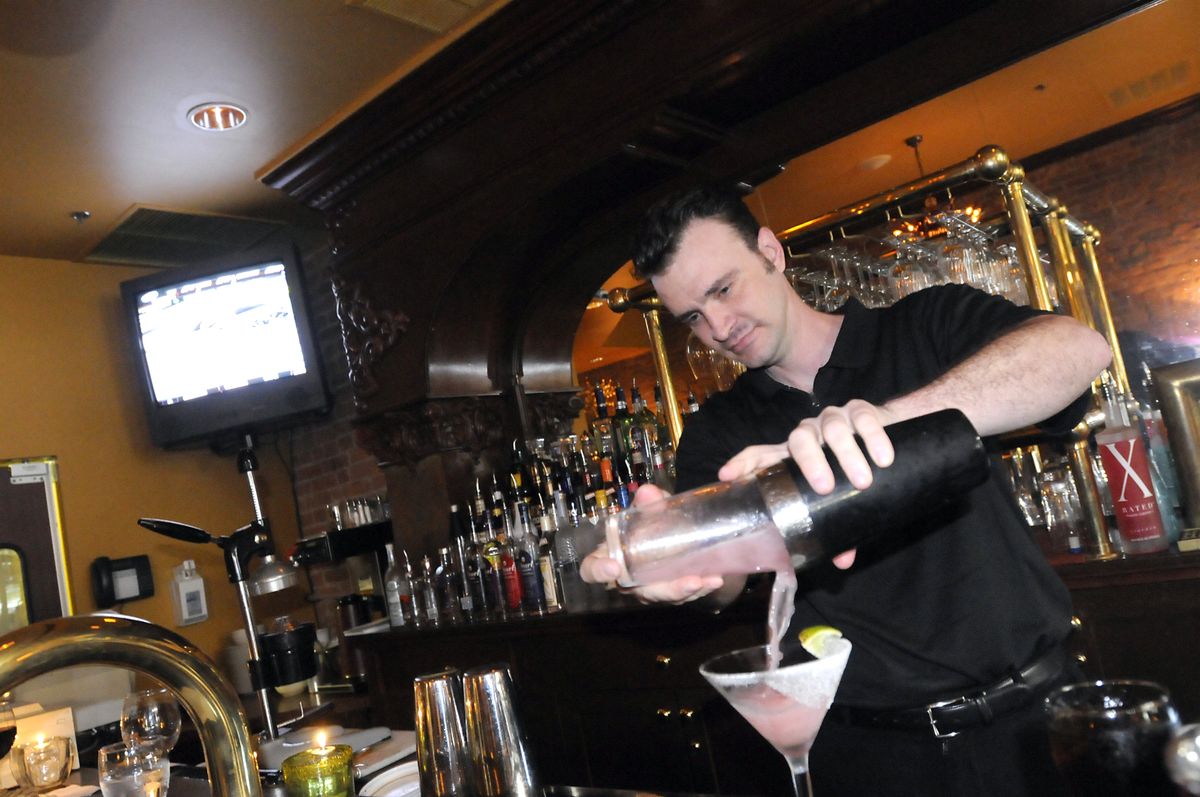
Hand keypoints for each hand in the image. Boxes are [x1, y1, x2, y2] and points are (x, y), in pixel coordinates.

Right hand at [578, 484, 725, 603]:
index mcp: (611, 556)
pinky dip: (700, 588)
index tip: (613, 568)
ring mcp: (649, 588)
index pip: (591, 570)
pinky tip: (715, 579)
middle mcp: (628, 578)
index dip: (598, 572)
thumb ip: (647, 503)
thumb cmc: (648, 523)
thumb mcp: (646, 511)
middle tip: (688, 582)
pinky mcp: (670, 592)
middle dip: (665, 590)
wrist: (670, 536)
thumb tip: (649, 492)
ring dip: (687, 591)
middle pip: (639, 591)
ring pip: (665, 596)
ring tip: (707, 580)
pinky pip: (683, 595)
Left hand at [716, 400, 900, 570]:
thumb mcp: (839, 498)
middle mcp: (809, 434)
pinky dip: (873, 438)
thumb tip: (843, 561)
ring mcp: (833, 419)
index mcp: (794, 455)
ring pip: (833, 429)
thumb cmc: (852, 473)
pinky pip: (864, 420)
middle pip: (798, 440)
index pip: (761, 456)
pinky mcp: (862, 411)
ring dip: (847, 454)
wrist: (890, 440)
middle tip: (825, 488)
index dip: (742, 464)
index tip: (726, 476)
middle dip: (810, 463)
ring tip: (862, 481)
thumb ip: (837, 525)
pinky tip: (883, 458)